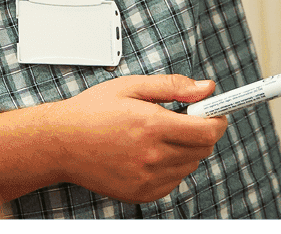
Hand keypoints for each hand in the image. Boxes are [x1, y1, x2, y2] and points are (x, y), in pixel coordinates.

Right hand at [48, 74, 228, 203]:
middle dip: (201, 131)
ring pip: (189, 165)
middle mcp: (152, 156)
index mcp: (151, 125)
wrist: (62, 143)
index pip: (206, 130)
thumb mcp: (131, 86)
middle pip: (202, 149)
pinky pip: (174, 180)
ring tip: (160, 133)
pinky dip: (172, 166)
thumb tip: (204, 88)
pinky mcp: (142, 193)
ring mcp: (148, 178)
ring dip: (186, 148)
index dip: (217, 119)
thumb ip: (172, 86)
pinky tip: (151, 151)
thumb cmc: (92, 111)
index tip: (217, 112)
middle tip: (183, 117)